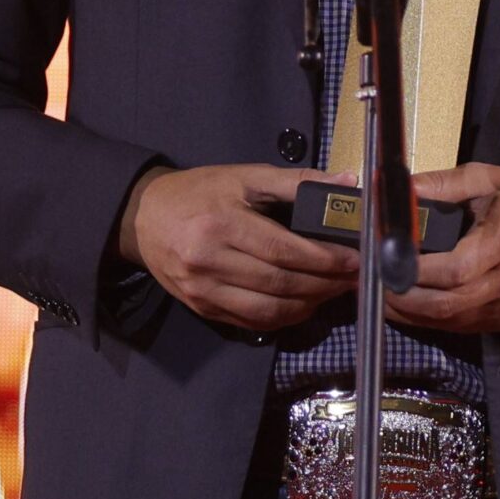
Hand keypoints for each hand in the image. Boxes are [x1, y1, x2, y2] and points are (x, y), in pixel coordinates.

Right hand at [118, 164, 358, 331]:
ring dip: (309, 304)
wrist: (144, 217)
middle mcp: (210, 262)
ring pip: (268, 310)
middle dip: (324, 284)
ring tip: (334, 291)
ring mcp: (203, 291)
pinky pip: (251, 322)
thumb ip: (296, 182)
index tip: (355, 259)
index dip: (324, 259)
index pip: (283, 251)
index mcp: (222, 224)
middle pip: (279, 284)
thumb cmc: (200, 192)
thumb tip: (344, 184)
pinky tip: (304, 303)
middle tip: (354, 278)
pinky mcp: (201, 308)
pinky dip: (284, 317)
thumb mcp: (245, 176)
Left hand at [383, 163, 499, 333]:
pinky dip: (434, 320)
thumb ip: (442, 185)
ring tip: (384, 297)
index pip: (454, 271)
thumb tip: (400, 191)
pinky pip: (464, 326)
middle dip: (404, 299)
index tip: (383, 262)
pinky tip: (413, 306)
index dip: (415, 272)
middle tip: (373, 285)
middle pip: (448, 304)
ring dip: (413, 314)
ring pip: (452, 321)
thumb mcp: (486, 178)